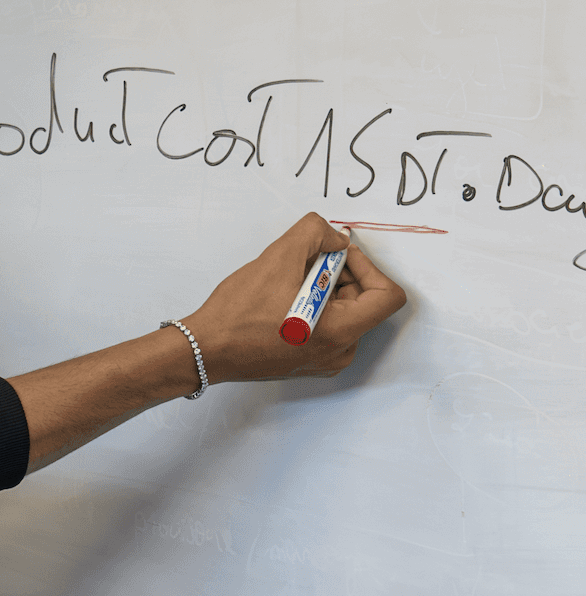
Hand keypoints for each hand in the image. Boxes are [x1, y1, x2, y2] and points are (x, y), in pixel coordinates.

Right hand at [183, 213, 405, 383]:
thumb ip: (314, 234)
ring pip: (343, 311)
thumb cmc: (238, 314)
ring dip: (323, 287)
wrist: (207, 348)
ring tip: (288, 281)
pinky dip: (314, 305)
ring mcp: (325, 360)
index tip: (337, 256)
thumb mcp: (277, 258)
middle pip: (363, 300)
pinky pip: (327, 325)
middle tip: (303, 263)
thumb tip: (336, 238)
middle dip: (338, 273)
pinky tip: (282, 298)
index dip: (368, 266)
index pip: (387, 295)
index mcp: (341, 332)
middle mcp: (340, 352)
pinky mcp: (309, 361)